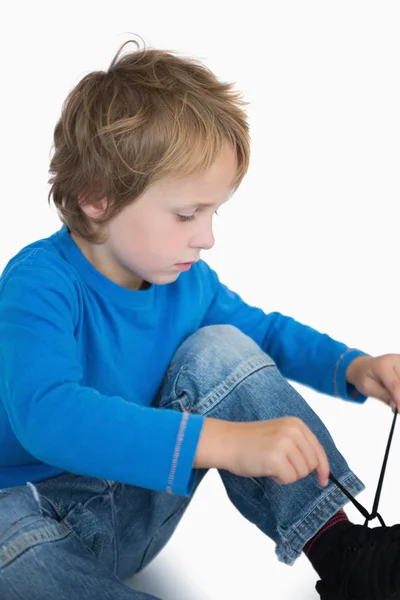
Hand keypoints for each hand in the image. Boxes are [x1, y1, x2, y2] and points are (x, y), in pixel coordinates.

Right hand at [195, 416, 329, 486]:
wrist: (227, 441)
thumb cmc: (251, 441)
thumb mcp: (280, 434)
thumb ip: (299, 445)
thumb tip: (320, 468)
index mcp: (296, 424)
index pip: (319, 449)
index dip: (323, 467)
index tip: (322, 480)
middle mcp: (293, 431)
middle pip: (312, 464)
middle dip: (298, 470)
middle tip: (278, 464)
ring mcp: (285, 444)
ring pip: (302, 473)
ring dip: (287, 474)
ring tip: (270, 463)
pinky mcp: (276, 458)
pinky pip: (289, 479)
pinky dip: (279, 479)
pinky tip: (266, 468)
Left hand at [346, 354, 399, 411]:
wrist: (365, 366)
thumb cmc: (365, 376)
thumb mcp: (367, 387)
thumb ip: (383, 395)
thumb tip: (397, 406)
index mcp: (382, 365)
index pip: (395, 385)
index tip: (399, 411)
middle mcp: (395, 360)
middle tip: (396, 408)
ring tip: (392, 396)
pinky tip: (396, 391)